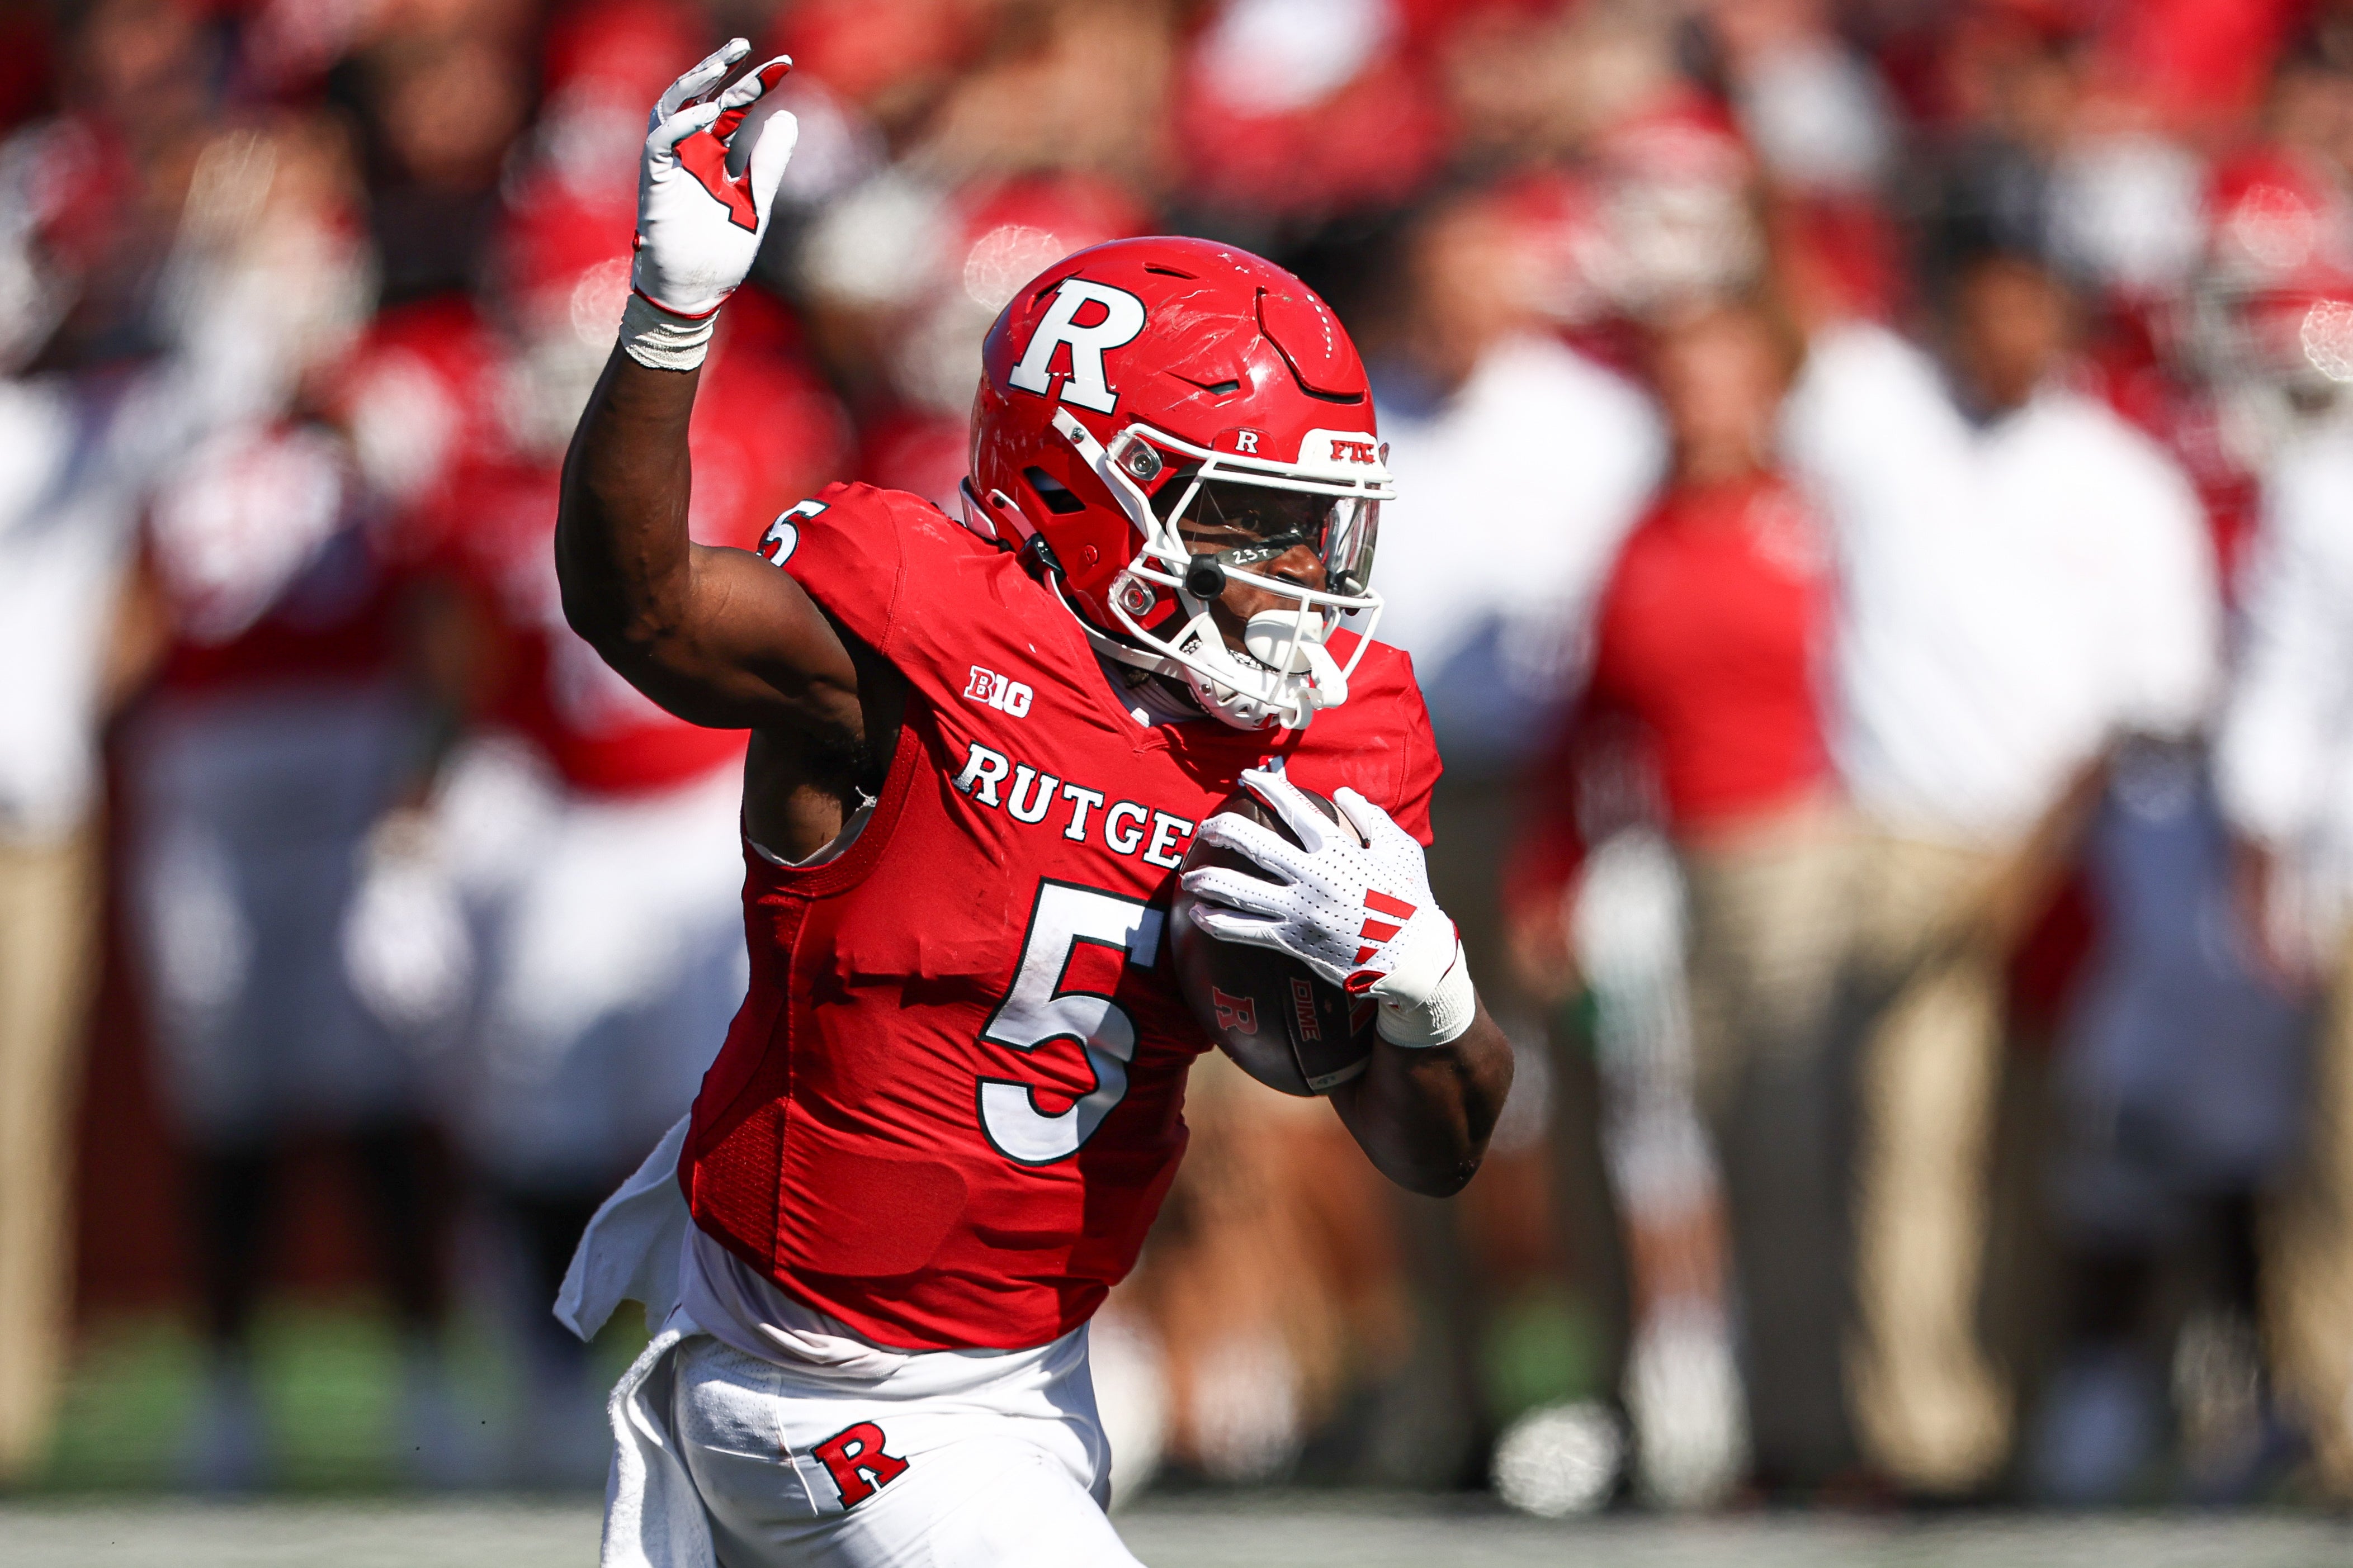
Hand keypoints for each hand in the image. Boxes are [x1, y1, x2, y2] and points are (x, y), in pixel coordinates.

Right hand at [634, 41, 796, 319]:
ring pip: (673, 107)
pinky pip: (660, 141)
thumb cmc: (721, 251)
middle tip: (745, 44)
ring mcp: (670, 163)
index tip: (784, 64)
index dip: (756, 83)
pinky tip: (711, 112)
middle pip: (702, 96)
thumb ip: (769, 161)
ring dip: (695, 83)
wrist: (695, 290)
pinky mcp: (655, 179)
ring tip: (723, 64)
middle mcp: (690, 151)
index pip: (734, 107)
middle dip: (722, 67)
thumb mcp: (757, 201)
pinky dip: (682, 124)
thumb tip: (788, 116)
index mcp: (714, 154)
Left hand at [1182, 768, 1469, 1040]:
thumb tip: (1341, 793)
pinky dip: (1219, 922)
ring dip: (1209, 880)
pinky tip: (1201, 914)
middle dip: (1222, 831)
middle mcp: (1313, 878)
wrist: (1414, 959)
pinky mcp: (1293, 942)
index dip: (1267, 787)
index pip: (1293, 809)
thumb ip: (1370, 817)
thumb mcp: (1401, 849)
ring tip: (1188, 875)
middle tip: (1205, 827)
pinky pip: (1246, 932)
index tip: (1247, 776)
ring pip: (1240, 892)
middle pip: (1254, 845)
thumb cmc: (1410, 900)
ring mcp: (1300, 912)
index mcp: (1338, 851)